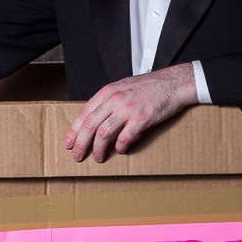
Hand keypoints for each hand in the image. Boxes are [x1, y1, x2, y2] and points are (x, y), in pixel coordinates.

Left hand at [63, 64, 197, 161]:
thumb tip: (96, 118)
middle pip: (90, 125)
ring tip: (98, 158)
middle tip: (77, 156)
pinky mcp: (141, 118)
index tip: (68, 142)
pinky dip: (120, 146)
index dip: (74, 130)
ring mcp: (128, 109)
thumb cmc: (149, 86)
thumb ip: (109, 100)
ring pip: (104, 133)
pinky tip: (120, 150)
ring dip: (98, 149)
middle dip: (81, 143)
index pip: (84, 113)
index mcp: (108, 92)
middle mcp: (115, 99)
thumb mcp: (123, 87)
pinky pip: (125, 137)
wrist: (173, 83)